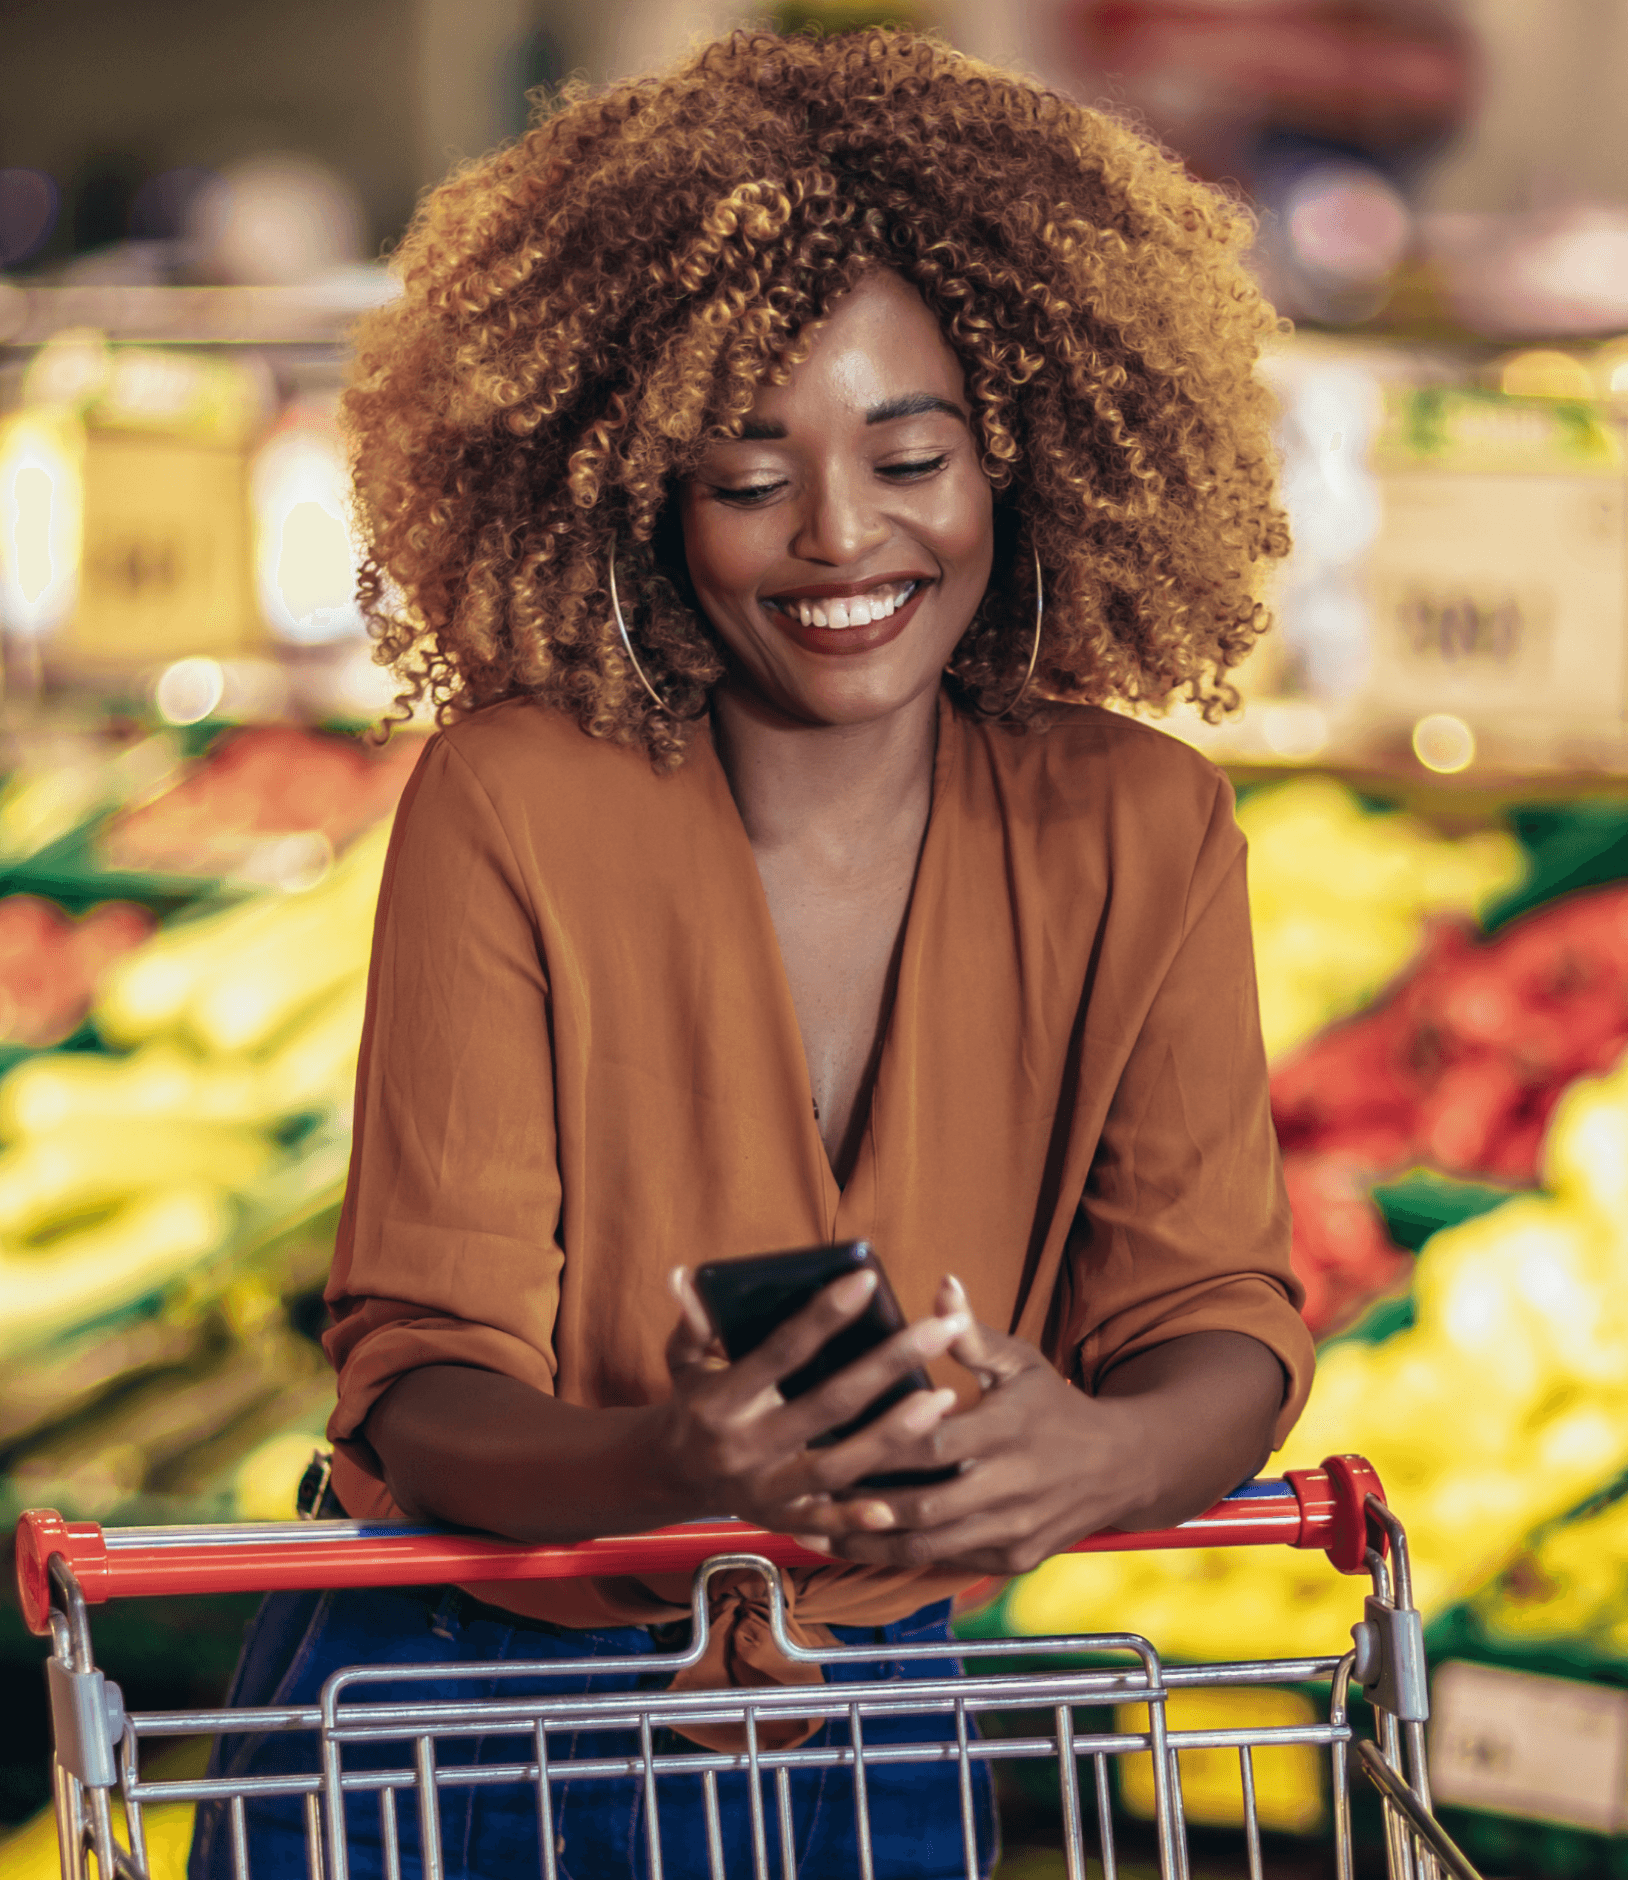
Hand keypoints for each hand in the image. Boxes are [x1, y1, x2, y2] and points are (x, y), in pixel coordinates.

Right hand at [655, 1266, 966, 1541]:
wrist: (672, 1474)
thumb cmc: (693, 1401)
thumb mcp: (683, 1360)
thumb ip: (693, 1323)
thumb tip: (685, 1277)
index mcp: (723, 1399)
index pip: (782, 1351)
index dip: (824, 1316)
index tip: (867, 1280)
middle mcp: (745, 1445)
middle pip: (828, 1404)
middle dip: (888, 1364)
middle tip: (939, 1330)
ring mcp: (763, 1489)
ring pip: (837, 1465)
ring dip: (893, 1434)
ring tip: (944, 1398)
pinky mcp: (779, 1520)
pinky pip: (824, 1522)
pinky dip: (856, 1517)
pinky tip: (897, 1502)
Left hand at [805, 1276, 1145, 1573]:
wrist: (1122, 1465)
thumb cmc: (1054, 1405)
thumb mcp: (1020, 1363)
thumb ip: (972, 1334)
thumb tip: (942, 1285)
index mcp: (1006, 1430)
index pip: (931, 1443)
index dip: (879, 1446)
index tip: (827, 1440)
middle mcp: (1011, 1486)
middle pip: (923, 1505)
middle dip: (862, 1506)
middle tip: (804, 1495)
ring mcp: (1013, 1530)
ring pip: (929, 1546)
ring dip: (870, 1542)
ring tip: (815, 1530)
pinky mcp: (1015, 1559)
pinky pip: (948, 1562)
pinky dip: (902, 1557)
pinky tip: (862, 1546)